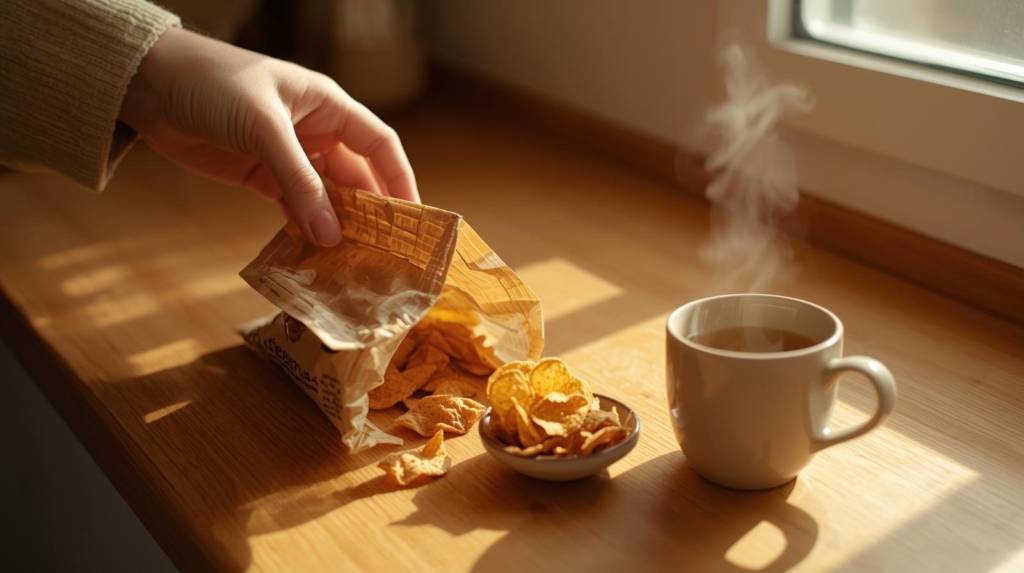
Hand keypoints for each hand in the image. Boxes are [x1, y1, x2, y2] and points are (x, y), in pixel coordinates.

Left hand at [118, 28, 418, 246]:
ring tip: (351, 261)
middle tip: (383, 252)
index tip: (412, 219)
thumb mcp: (263, 128)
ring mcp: (288, 156)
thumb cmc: (212, 83)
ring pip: (325, 197)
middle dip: (370, 212)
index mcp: (327, 105)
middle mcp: (314, 131)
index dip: (399, 179)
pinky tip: (313, 252)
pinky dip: (303, 228)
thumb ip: (299, 182)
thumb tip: (331, 235)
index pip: (379, 144)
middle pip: (356, 176)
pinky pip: (292, 207)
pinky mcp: (259, 176)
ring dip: (336, 225)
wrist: (147, 83)